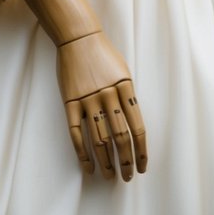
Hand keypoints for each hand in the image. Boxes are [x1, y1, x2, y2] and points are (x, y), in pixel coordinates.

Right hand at [56, 30, 147, 181]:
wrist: (77, 37)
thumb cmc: (103, 54)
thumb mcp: (123, 71)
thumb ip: (129, 97)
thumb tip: (134, 126)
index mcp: (125, 87)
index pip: (137, 127)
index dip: (141, 151)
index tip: (142, 167)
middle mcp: (108, 95)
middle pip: (119, 137)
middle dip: (126, 161)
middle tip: (127, 177)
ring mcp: (88, 99)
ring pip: (99, 139)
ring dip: (106, 162)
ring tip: (110, 176)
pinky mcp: (70, 102)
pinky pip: (76, 133)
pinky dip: (82, 154)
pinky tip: (88, 167)